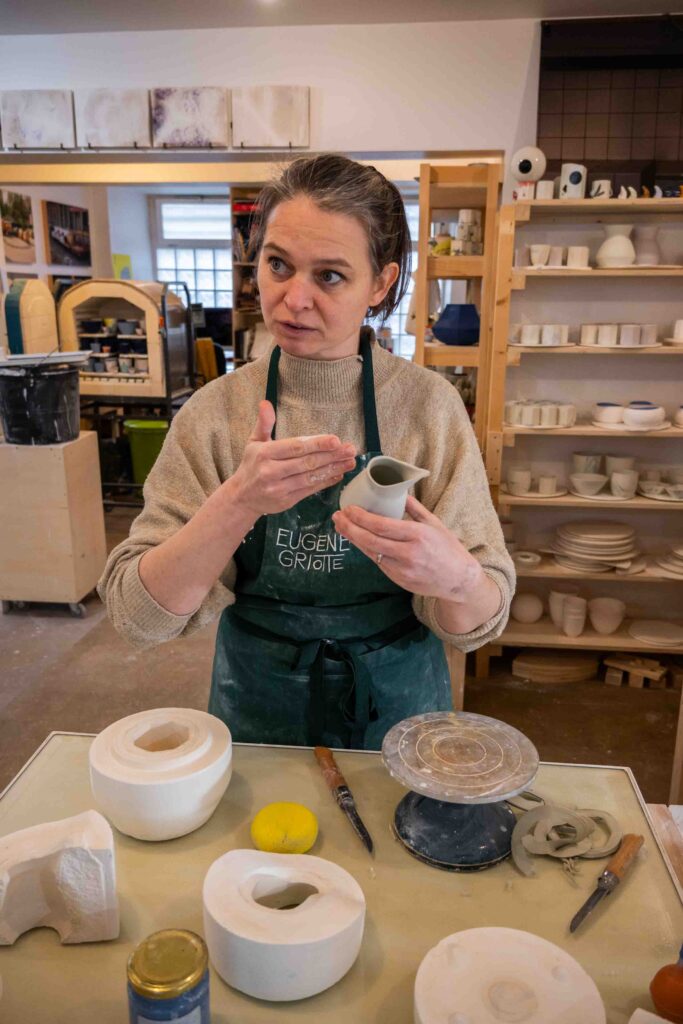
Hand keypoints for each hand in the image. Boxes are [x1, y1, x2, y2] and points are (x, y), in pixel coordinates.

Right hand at [228, 401, 356, 519]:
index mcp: (264, 453)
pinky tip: (339, 474)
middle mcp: (271, 471)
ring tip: (350, 461)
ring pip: (311, 477)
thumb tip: (266, 403)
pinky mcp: (286, 501)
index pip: (295, 447)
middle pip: (307, 462)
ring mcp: (279, 488)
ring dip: (333, 469)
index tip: (336, 440)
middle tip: (350, 449)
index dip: (317, 444)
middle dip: (331, 456)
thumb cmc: (251, 465)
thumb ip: (263, 423)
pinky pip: (310, 490)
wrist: (241, 497)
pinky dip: (326, 482)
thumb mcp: (253, 442)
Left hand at [332, 495, 483, 602]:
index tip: (348, 508)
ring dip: (353, 539)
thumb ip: (414, 508)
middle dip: (350, 528)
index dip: (361, 517)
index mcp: (417, 534)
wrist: (458, 579)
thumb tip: (398, 491)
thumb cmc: (448, 548)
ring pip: (371, 552)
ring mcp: (402, 569)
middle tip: (337, 517)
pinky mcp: (398, 580)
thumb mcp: (435, 523)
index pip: (381, 525)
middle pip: (370, 540)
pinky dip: (367, 550)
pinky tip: (358, 540)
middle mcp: (408, 553)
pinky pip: (378, 562)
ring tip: (341, 527)